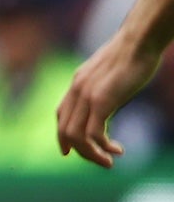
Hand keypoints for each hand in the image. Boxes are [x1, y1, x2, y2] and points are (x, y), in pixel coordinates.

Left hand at [56, 35, 162, 167]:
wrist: (140, 39)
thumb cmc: (133, 54)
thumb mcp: (111, 73)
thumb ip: (104, 87)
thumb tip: (110, 97)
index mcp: (77, 83)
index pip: (61, 116)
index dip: (63, 136)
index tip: (70, 151)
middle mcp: (76, 90)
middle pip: (65, 130)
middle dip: (80, 151)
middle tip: (101, 161)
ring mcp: (86, 95)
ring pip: (76, 136)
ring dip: (91, 154)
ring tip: (108, 162)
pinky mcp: (101, 100)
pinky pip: (93, 133)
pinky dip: (102, 147)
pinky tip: (117, 150)